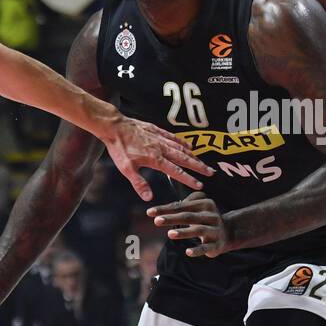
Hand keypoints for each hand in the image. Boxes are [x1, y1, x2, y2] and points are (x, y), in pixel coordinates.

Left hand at [98, 110, 213, 201]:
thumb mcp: (126, 169)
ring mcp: (160, 138)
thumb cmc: (119, 148)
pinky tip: (189, 145)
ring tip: (202, 162)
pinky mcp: (157, 130)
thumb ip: (139, 183)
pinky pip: (174, 137)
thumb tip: (149, 198)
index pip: (176, 172)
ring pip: (181, 148)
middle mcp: (162, 148)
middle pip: (184, 158)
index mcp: (156, 159)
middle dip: (198, 166)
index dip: (189, 179)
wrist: (115, 126)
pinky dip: (183, 142)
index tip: (200, 185)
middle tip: (211, 172)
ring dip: (193, 156)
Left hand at [146, 191, 232, 258]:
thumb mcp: (198, 206)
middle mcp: (211, 216)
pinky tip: (187, 252)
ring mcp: (215, 230)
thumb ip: (183, 203)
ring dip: (184, 232)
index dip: (165, 209)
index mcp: (205, 204)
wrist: (228, 232)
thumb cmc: (205, 218)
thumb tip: (163, 209)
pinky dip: (197, 250)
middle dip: (172, 218)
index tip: (149, 212)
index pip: (182, 206)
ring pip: (198, 231)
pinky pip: (206, 247)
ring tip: (170, 234)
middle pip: (189, 216)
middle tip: (156, 221)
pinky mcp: (217, 244)